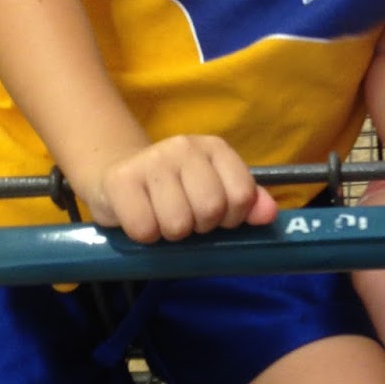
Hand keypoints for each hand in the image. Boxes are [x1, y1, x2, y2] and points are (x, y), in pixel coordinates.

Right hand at [86, 135, 277, 242]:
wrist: (115, 176)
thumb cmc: (172, 191)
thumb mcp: (214, 191)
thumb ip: (247, 202)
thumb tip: (269, 214)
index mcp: (215, 148)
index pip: (242, 195)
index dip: (231, 219)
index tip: (216, 219)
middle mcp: (184, 147)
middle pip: (211, 209)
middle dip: (200, 227)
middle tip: (185, 220)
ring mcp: (151, 160)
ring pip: (178, 224)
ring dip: (171, 235)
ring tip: (161, 219)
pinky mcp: (120, 180)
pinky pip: (145, 229)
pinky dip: (145, 237)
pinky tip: (140, 220)